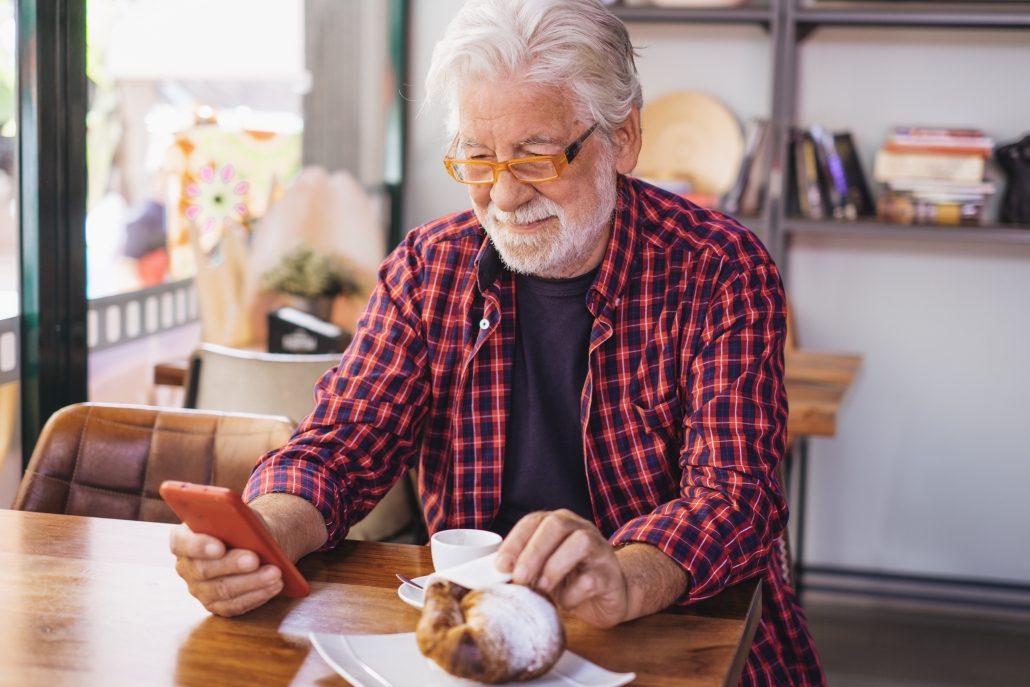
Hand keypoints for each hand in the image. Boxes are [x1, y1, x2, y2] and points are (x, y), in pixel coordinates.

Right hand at [169, 493, 326, 616]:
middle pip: (204, 570)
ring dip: (252, 582)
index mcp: (183, 538)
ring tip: (274, 573)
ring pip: (222, 590)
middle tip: (254, 559)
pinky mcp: (215, 605)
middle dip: (232, 565)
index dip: (199, 546)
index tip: (220, 547)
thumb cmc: (240, 526)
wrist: (252, 542)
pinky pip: (235, 605)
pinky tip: (274, 586)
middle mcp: (187, 566)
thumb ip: (234, 518)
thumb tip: (244, 524)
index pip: (182, 542)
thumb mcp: (238, 515)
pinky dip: (257, 595)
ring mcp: (199, 589)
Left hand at [494, 509, 629, 627]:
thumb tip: (495, 574)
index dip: (515, 540)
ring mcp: (599, 550)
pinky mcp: (610, 575)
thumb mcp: (543, 570)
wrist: (609, 596)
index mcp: (558, 524)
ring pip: (580, 543)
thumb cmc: (569, 580)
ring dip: (554, 567)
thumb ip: (524, 566)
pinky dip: (573, 593)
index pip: (534, 521)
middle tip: (520, 577)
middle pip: (557, 525)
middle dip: (533, 551)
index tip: (501, 565)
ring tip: (541, 588)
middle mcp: (580, 530)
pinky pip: (592, 578)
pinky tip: (564, 603)